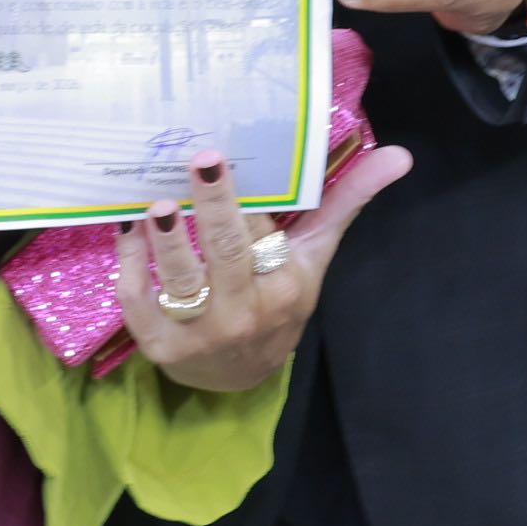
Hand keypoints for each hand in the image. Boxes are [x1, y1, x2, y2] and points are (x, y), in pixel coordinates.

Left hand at [116, 137, 413, 392]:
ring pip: (180, 279)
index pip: (262, 234)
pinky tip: (126, 229)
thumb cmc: (278, 299)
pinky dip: (127, 266)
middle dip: (213, 205)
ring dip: (165, 241)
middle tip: (199, 159)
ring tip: (157, 205)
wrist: (241, 375)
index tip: (224, 150)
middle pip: (226, 252)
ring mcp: (200, 332)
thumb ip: (347, 202)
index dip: (242, 196)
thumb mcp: (314, 256)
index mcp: (285, 285)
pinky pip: (139, 302)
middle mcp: (245, 310)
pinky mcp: (160, 346)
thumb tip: (400, 155)